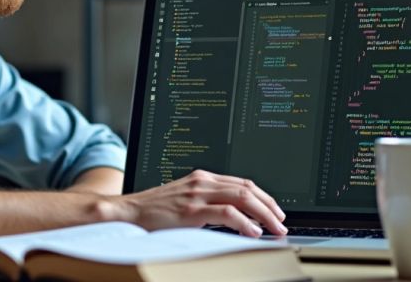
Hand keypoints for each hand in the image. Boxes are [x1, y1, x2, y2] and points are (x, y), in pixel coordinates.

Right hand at [108, 170, 286, 237]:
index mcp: (203, 178)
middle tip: (282, 222)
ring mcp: (197, 194)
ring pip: (242, 198)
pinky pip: (226, 213)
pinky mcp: (191, 210)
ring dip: (263, 214)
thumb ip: (207, 202)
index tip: (275, 211)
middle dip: (270, 206)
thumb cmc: (154, 211)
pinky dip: (244, 222)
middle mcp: (203, 181)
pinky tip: (253, 232)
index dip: (264, 197)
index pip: (242, 183)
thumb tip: (235, 217)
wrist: (128, 212)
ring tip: (274, 228)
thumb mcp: (185, 200)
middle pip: (247, 189)